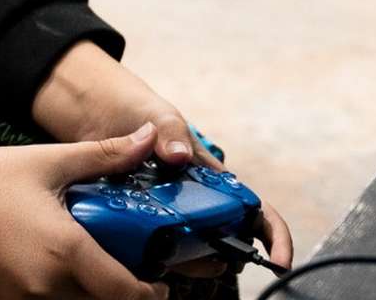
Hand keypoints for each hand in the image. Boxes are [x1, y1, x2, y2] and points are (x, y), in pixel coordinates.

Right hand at [0, 124, 172, 298]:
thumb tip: (148, 138)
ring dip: (92, 299)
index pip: (124, 293)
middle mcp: (46, 288)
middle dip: (125, 298)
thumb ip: (103, 155)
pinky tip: (62, 277)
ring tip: (100, 277)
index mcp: (64, 252)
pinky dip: (62, 299)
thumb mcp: (47, 161)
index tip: (161, 282)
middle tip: (135, 280)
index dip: (150, 293)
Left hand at [33, 42, 293, 273]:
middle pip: (225, 238)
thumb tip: (180, 156)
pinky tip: (144, 257)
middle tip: (215, 263)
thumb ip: (171, 133)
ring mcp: (168, 215)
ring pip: (189, 250)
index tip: (279, 257)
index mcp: (212, 179)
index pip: (255, 210)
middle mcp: (195, 202)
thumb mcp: (161, 117)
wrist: (97, 114)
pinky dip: (152, 256)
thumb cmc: (141, 113)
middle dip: (228, 255)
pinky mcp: (139, 224)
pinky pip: (151, 248)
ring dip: (189, 260)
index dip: (273, 234)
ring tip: (178, 261)